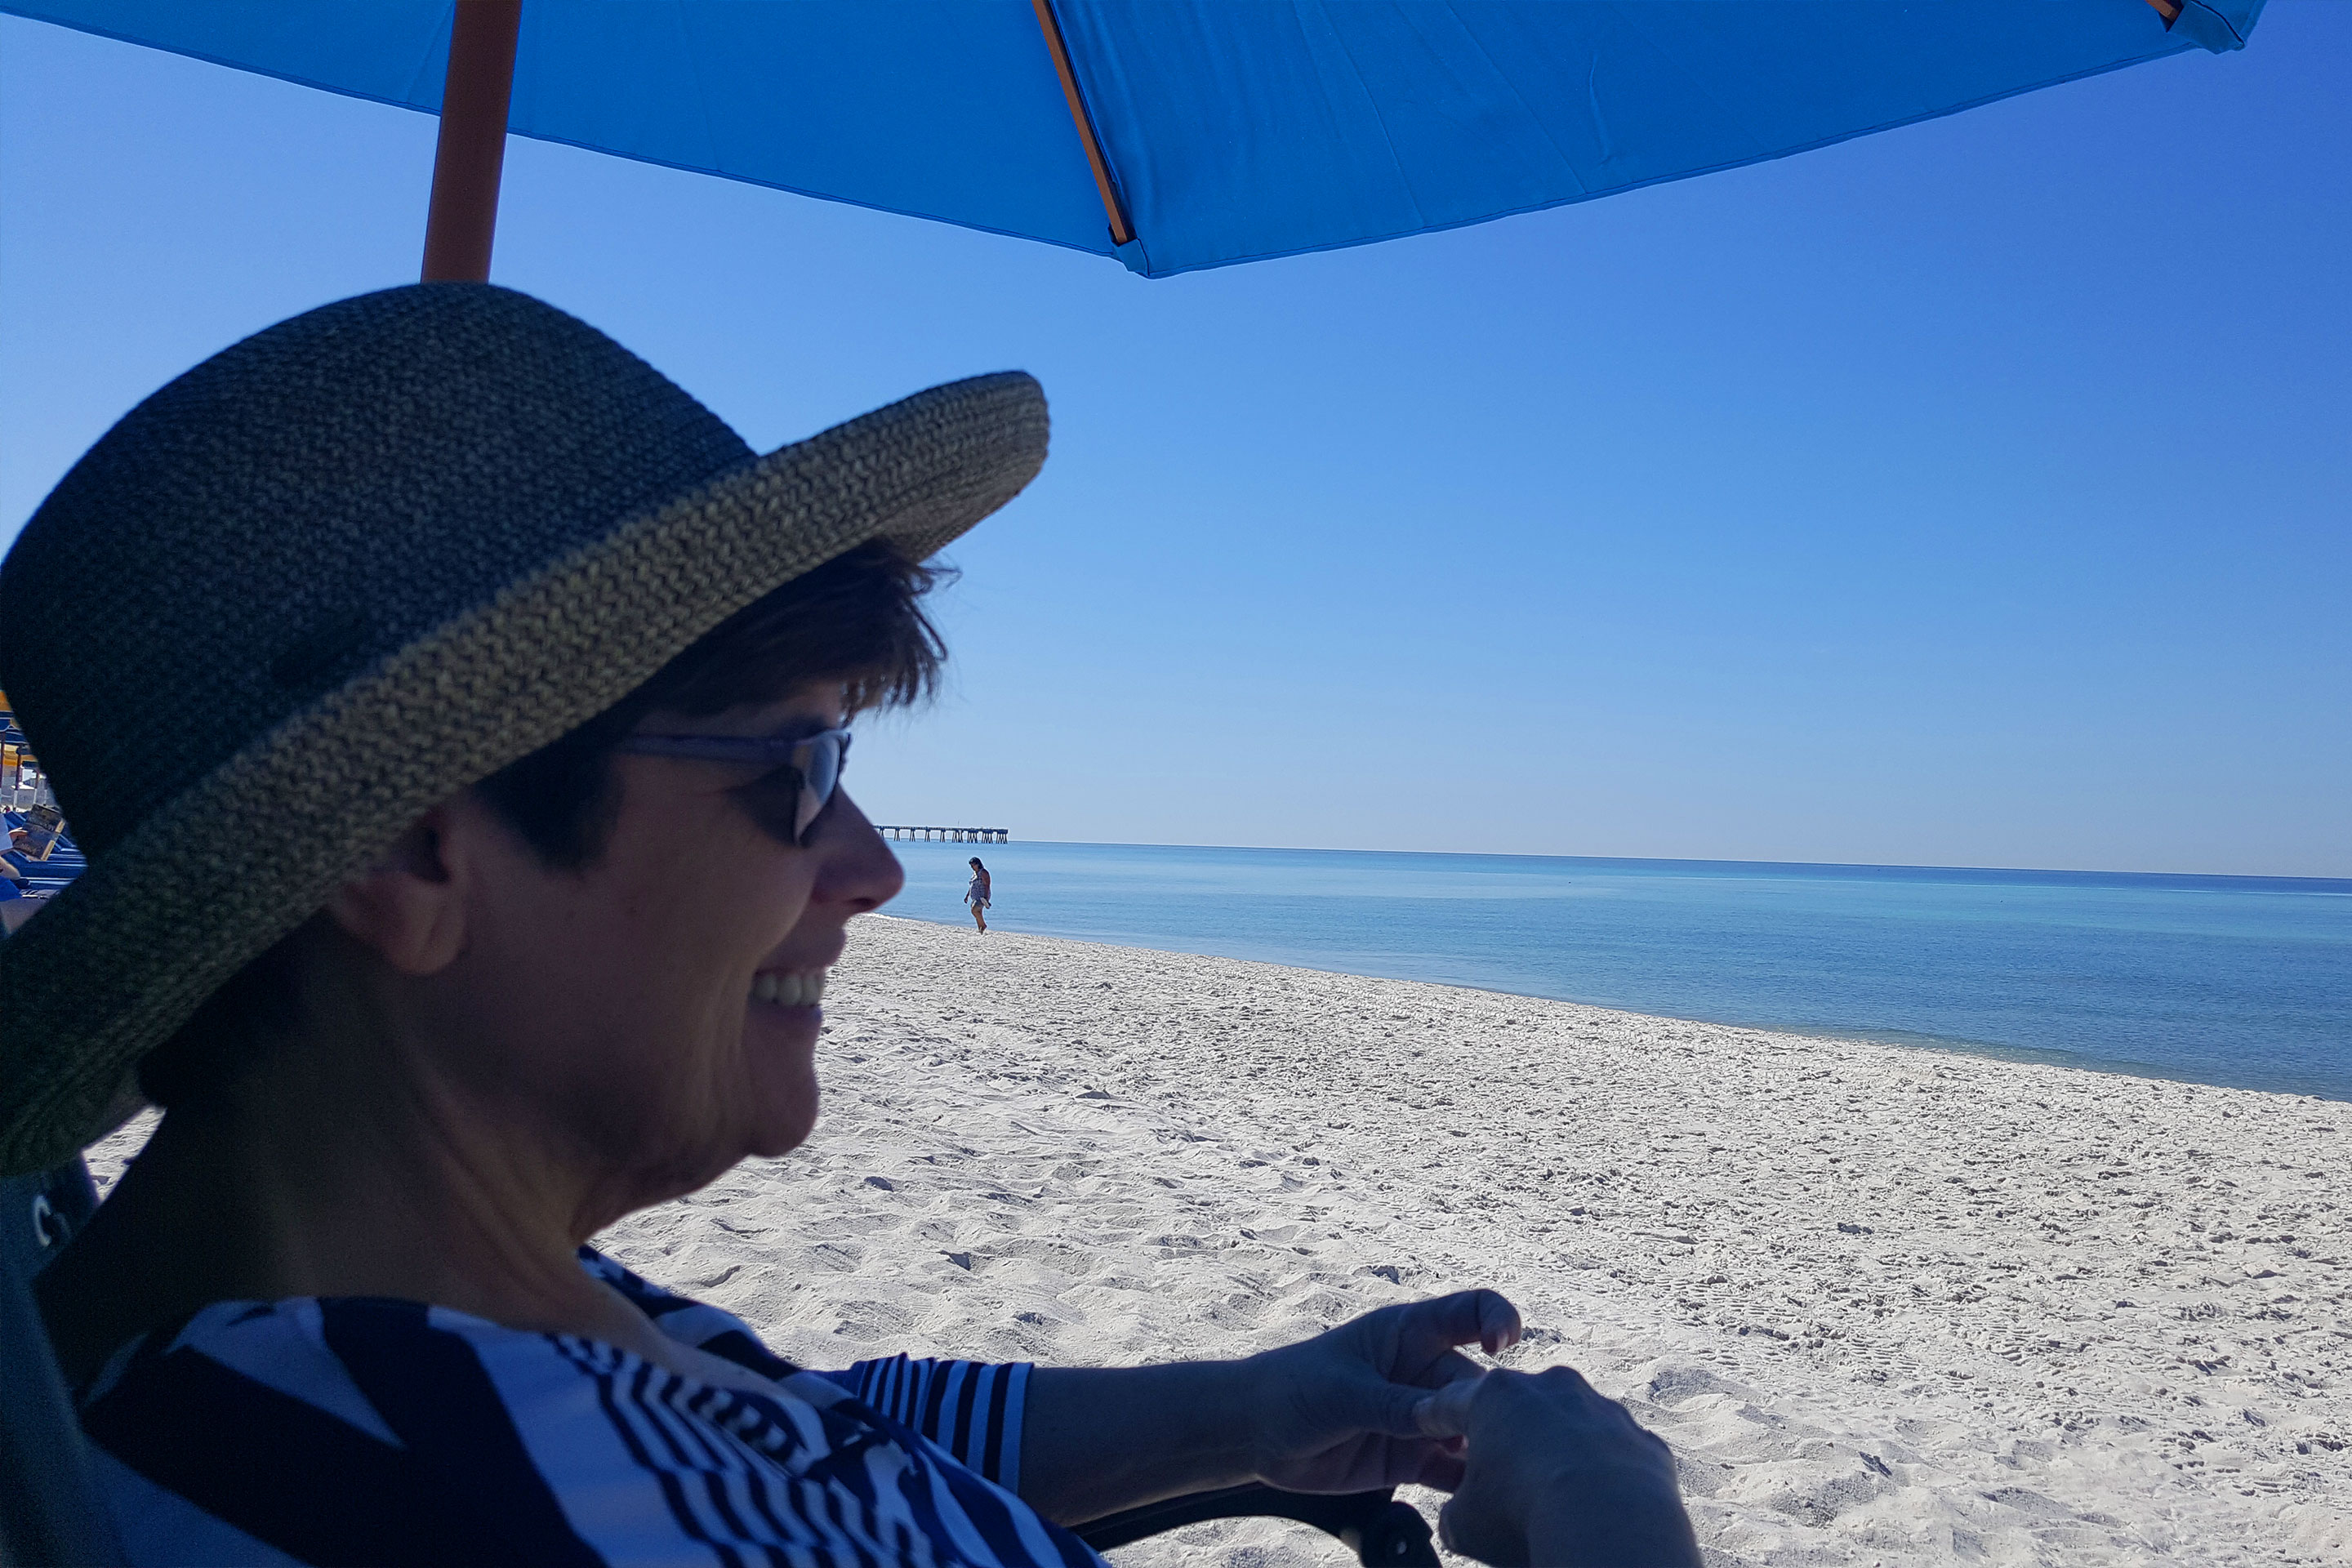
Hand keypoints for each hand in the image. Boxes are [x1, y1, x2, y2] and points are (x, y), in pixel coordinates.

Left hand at [1240, 1288, 1521, 1493]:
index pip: (1471, 1312)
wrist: (1255, 1434)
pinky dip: (1466, 1485)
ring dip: (1487, 1449)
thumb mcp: (1344, 1391)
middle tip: (1489, 1436)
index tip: (1504, 1346)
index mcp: (1409, 1333)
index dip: (1499, 1321)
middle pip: (1478, 1384)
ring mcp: (1420, 1418)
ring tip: (1493, 1471)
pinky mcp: (1412, 1458)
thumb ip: (1392, 1405)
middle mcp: (1423, 1373)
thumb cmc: (1293, 1387)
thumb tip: (1445, 1419)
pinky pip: (1452, 1472)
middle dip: (1490, 1409)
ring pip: (1472, 1430)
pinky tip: (1474, 1500)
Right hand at [1427, 1366, 1698, 1566]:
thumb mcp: (1464, 1524)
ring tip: (1554, 1495)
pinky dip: (1603, 1474)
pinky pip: (1614, 1453)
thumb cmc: (1526, 1518)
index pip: (1450, 1403)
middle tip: (1499, 1474)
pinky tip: (1597, 1505)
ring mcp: (1601, 1410)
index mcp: (1495, 1398)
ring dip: (1559, 1452)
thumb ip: (1456, 1509)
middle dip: (1506, 1435)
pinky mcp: (1641, 1439)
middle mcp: (1550, 1388)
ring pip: (1570, 1425)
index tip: (1428, 1426)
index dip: (1434, 1419)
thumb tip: (1462, 1517)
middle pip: (1516, 1408)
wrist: (1612, 1530)